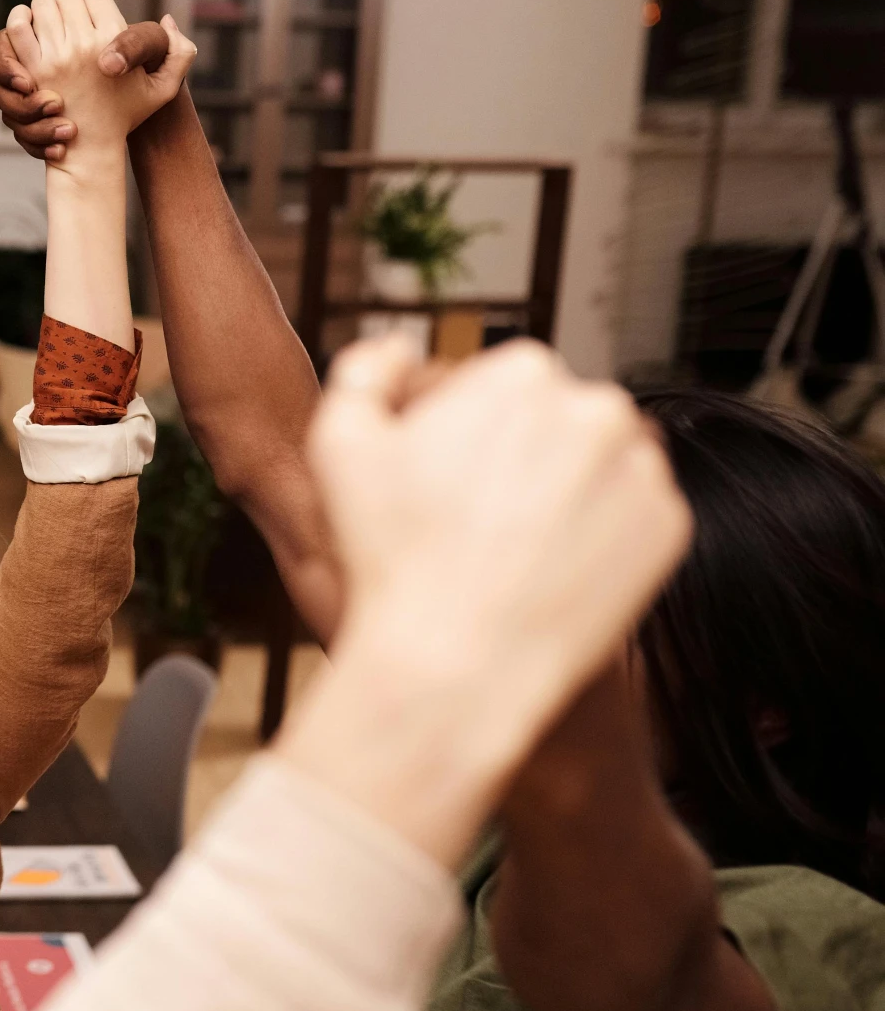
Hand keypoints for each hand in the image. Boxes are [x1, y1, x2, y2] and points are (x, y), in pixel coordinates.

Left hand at [0, 18, 183, 162]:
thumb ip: (180, 52)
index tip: (92, 19)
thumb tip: (166, 17)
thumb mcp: (164, 89)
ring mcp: (54, 57)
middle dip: (68, 6)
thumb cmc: (126, 116)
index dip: (92, 2)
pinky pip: (17, 27)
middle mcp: (84, 45)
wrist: (88, 148)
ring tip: (50, 27)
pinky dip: (19, 21)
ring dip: (43, 12)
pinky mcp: (30, 70)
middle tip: (70, 24)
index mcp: (114, 40)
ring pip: (41, 6)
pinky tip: (28, 29)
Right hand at [308, 337, 690, 772]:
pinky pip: (630, 516)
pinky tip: (544, 569)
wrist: (457, 664)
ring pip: (595, 466)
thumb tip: (400, 347)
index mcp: (525, 372)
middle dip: (516, 459)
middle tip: (469, 520)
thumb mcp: (338, 444)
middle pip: (553, 423)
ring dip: (560, 492)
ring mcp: (643, 469)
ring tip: (506, 548)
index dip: (458, 432)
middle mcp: (599, 407)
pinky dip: (596, 536)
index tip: (436, 481)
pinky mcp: (671, 528)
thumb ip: (365, 371)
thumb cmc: (389, 556)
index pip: (497, 386)